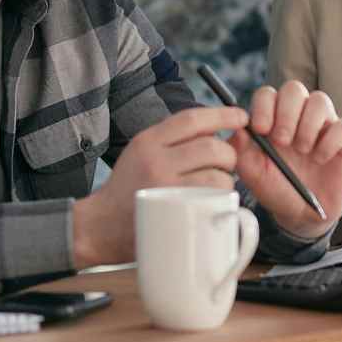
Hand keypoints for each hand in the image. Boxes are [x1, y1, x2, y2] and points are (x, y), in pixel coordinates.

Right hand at [74, 106, 248, 266]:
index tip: (240, 117)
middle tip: (226, 164)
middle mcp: (155, 159)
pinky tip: (212, 201)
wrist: (100, 226)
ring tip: (217, 186)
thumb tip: (214, 133)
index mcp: (148, 140)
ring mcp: (165, 185)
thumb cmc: (127, 190)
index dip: (222, 115)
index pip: (192, 119)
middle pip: (211, 146)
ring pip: (217, 173)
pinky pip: (212, 197)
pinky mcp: (173, 210)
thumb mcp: (140, 153)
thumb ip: (170, 141)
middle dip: (229, 154)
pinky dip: (221, 197)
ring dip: (227, 179)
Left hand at [230, 81, 341, 239]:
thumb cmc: (276, 189)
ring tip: (302, 151)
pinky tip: (320, 159)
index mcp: (273, 119)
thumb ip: (241, 149)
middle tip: (282, 141)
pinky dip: (330, 142)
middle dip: (286, 113)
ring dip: (308, 126)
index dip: (264, 106)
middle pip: (294, 89)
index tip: (261, 129)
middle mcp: (299, 116)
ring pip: (320, 100)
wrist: (302, 214)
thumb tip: (237, 127)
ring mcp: (323, 125)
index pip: (267, 94)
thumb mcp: (253, 172)